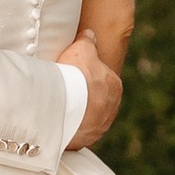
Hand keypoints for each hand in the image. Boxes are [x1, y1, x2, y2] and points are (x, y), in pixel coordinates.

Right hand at [58, 29, 121, 150]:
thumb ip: (88, 41)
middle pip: (98, 100)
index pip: (104, 80)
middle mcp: (112, 108)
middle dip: (86, 97)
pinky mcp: (87, 140)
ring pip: (89, 118)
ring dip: (79, 114)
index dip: (89, 76)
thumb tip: (90, 34)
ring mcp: (100, 126)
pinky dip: (71, 127)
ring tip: (61, 108)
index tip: (75, 76)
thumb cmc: (76, 74)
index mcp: (115, 86)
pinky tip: (60, 121)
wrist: (65, 105)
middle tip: (68, 92)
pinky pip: (78, 132)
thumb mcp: (82, 49)